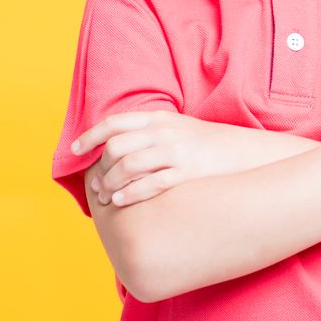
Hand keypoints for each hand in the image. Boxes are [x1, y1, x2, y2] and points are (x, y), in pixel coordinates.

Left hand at [72, 109, 249, 206]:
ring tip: (106, 198)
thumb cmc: (206, 145)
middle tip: (94, 187)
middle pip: (116, 147)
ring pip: (128, 165)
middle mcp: (163, 131)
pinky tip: (121, 202)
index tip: (75, 151)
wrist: (244, 153)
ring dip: (110, 184)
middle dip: (99, 169)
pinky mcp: (186, 171)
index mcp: (158, 118)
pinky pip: (150, 183)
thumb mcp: (177, 128)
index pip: (114, 123)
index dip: (90, 136)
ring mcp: (175, 150)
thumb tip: (115, 146)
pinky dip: (130, 193)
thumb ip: (149, 131)